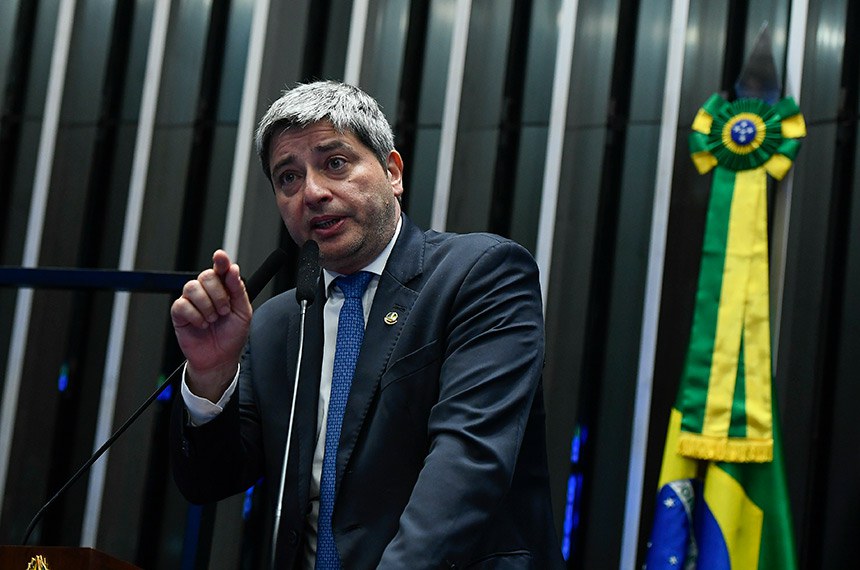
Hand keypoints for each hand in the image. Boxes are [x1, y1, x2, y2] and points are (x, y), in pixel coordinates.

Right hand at [171, 249, 251, 400]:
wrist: (220, 358)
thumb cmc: (231, 335)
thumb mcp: (243, 312)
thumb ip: (238, 290)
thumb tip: (233, 269)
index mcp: (224, 288)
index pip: (221, 268)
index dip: (220, 261)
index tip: (220, 256)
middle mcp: (207, 291)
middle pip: (206, 276)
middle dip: (218, 294)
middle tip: (224, 311)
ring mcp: (192, 301)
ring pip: (192, 288)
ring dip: (207, 306)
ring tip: (213, 320)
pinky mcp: (179, 313)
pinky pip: (182, 304)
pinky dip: (195, 316)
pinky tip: (202, 325)